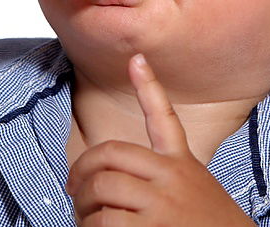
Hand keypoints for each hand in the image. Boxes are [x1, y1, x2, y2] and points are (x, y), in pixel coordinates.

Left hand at [65, 54, 255, 225]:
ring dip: (82, 206)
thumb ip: (162, 181)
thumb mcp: (196, 194)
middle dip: (82, 171)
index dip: (149, 86)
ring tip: (83, 219)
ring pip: (102, 187)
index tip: (136, 59)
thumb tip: (111, 181)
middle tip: (73, 189)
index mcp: (183, 165)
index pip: (164, 119)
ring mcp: (162, 203)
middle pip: (111, 154)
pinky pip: (105, 220)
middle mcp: (173, 177)